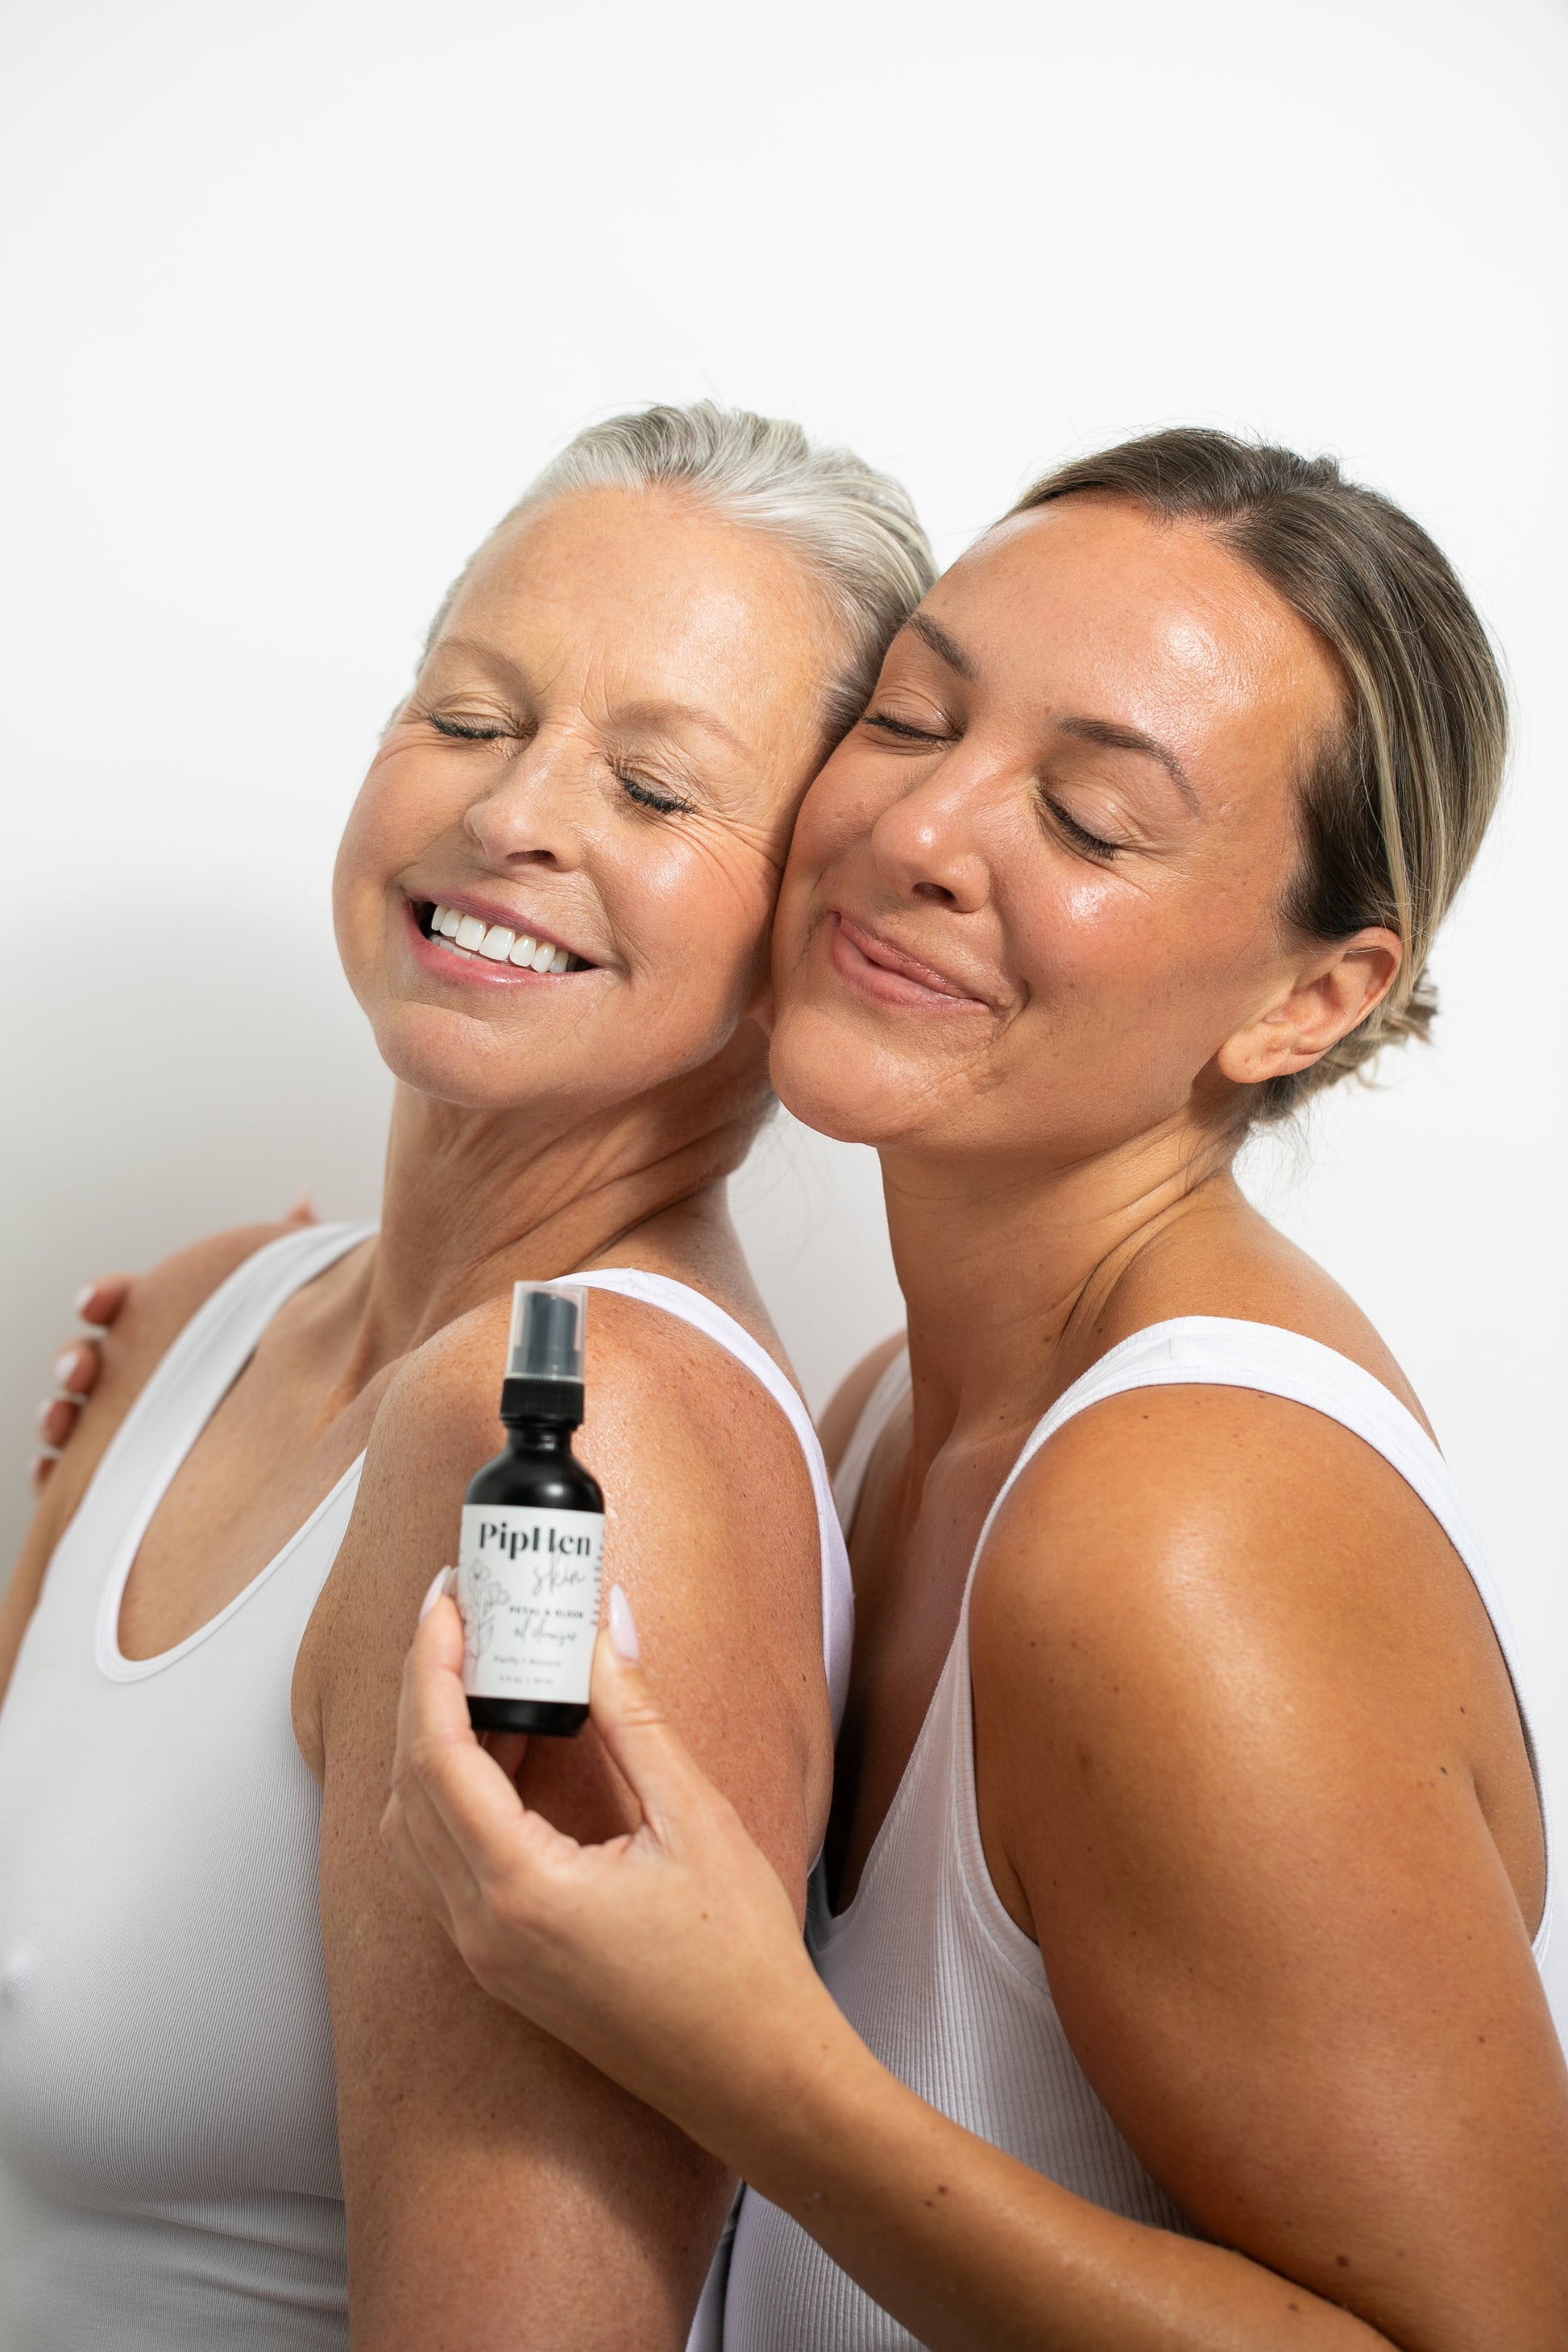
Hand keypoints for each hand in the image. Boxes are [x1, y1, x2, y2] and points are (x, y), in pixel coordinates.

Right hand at [29, 1193, 317, 1489]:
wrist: (293, 1429)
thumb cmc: (278, 1351)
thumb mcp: (287, 1303)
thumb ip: (288, 1251)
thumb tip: (301, 1196)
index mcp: (163, 1323)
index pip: (120, 1300)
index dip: (104, 1297)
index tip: (99, 1301)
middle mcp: (133, 1369)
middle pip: (84, 1358)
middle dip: (73, 1360)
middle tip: (79, 1370)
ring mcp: (119, 1420)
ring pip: (69, 1413)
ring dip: (55, 1413)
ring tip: (61, 1419)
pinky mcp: (115, 1470)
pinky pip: (72, 1473)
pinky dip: (51, 1471)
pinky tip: (50, 1470)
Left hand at [381, 1576, 837, 2163]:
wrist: (757, 2076)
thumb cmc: (738, 1962)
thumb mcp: (692, 1819)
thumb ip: (633, 1717)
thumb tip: (602, 1628)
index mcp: (519, 1889)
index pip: (435, 1753)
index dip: (432, 1665)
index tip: (448, 1599)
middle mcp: (481, 1927)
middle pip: (410, 1786)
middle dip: (423, 1688)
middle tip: (460, 1615)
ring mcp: (486, 1954)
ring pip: (418, 1827)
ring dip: (435, 1742)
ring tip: (483, 1668)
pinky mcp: (504, 1965)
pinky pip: (450, 1862)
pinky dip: (459, 1793)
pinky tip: (511, 1749)